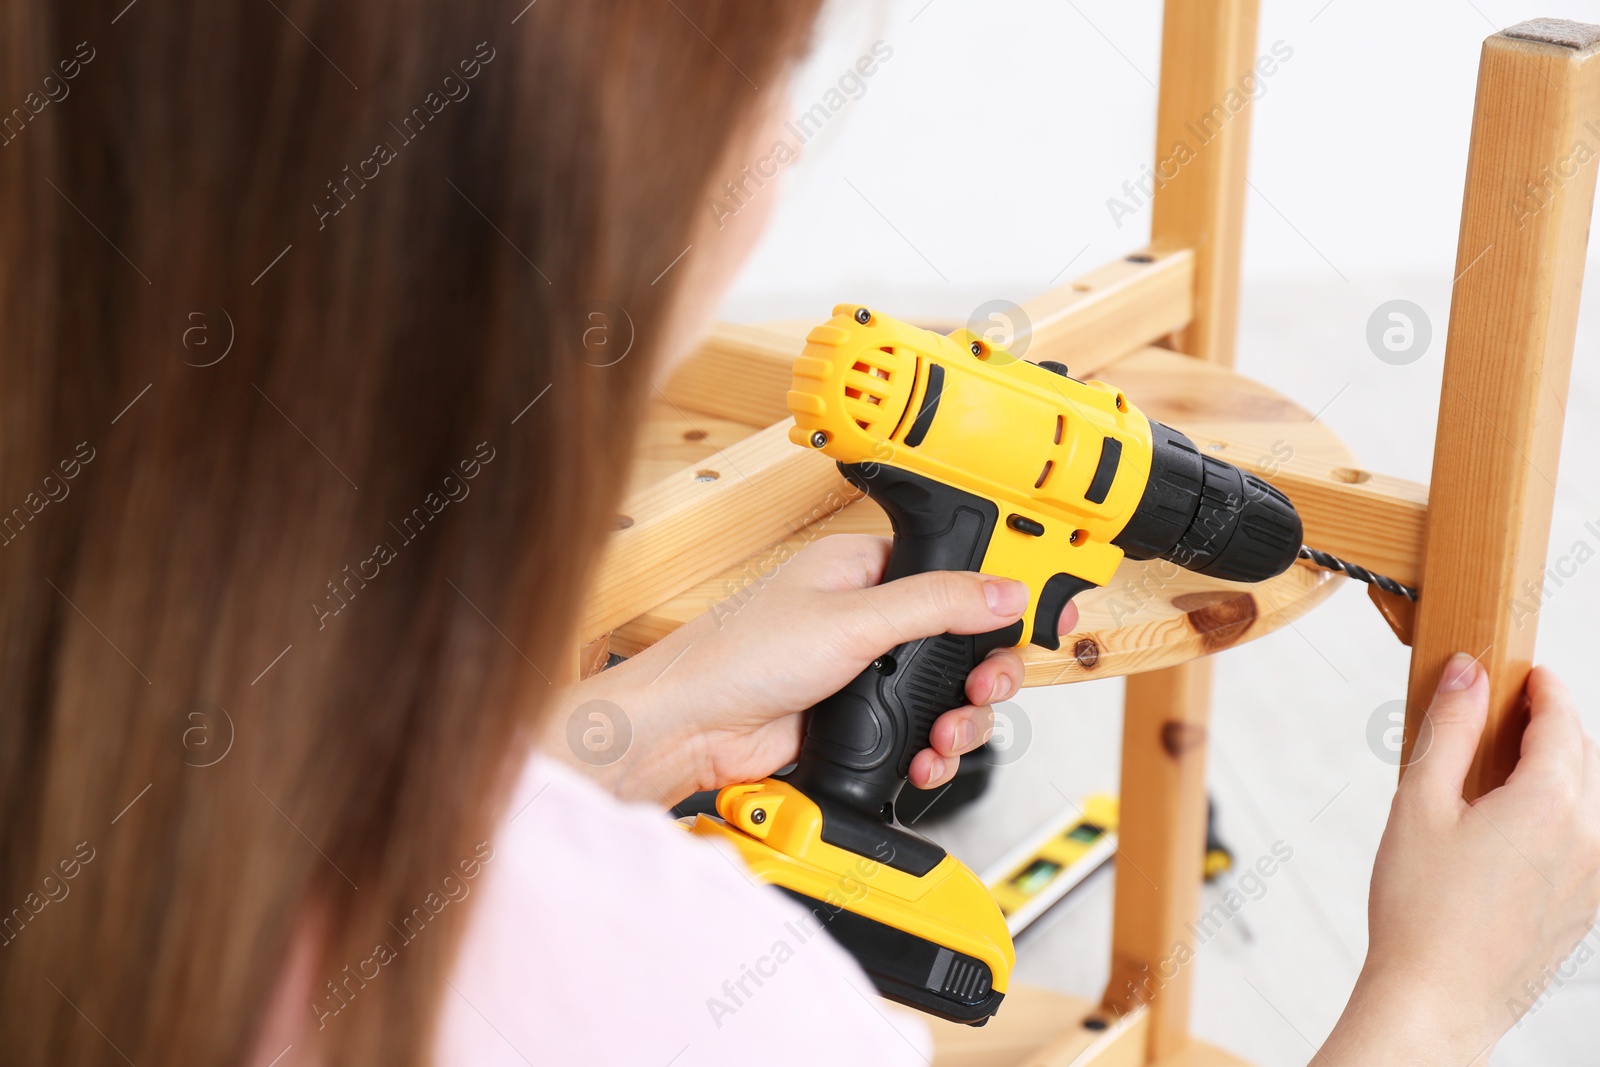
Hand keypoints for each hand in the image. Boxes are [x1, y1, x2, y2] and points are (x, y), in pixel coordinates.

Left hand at [542, 534, 1076, 804]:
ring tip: (947, 737)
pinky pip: (918, 732)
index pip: (955, 569)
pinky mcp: (859, 718)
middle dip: (984, 672)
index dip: (1002, 592)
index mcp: (866, 568)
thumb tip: (1004, 590)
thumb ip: (935, 605)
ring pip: (946, 692)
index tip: (1046, 612)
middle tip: (988, 690)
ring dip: (959, 720)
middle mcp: (870, 615)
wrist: (692, 730)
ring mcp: (866, 671)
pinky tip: (923, 762)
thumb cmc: (740, 656)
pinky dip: (931, 751)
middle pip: (963, 639)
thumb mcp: (852, 621)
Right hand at [1319, 655, 1599, 1064]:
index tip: (1526, 671)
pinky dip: (1562, 812)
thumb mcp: (1419, 802)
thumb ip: (1447, 728)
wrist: (1438, 999)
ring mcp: (1595, 875)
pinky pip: (1587, 838)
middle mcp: (1589, 836)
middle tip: (1504, 712)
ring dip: (1558, 769)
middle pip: (1584, 755)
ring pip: (1590, 797)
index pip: (1562, 721)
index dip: (1544, 688)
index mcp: (1550, 803)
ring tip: (1500, 769)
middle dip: (1552, 725)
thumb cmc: (1420, 907)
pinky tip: (1510, 824)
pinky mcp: (1587, 905)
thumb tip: (1468, 673)